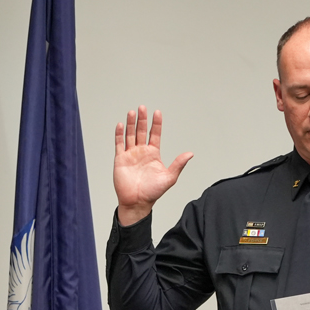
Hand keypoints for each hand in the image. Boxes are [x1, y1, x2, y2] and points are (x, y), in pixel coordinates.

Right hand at [114, 106, 192, 225]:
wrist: (137, 202)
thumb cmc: (152, 192)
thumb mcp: (169, 177)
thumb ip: (178, 164)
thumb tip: (190, 154)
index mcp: (153, 154)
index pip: (155, 134)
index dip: (156, 123)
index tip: (157, 113)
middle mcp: (141, 152)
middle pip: (141, 131)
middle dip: (142, 119)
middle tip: (142, 108)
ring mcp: (130, 155)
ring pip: (130, 135)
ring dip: (131, 124)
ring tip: (132, 113)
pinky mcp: (120, 159)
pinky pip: (119, 144)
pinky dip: (119, 134)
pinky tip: (121, 125)